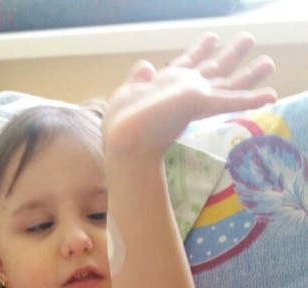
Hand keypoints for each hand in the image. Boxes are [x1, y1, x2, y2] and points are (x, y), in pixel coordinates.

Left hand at [103, 32, 276, 157]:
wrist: (127, 141)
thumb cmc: (124, 122)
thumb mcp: (129, 92)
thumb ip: (140, 79)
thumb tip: (146, 66)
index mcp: (167, 84)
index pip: (188, 63)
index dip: (200, 49)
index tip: (211, 37)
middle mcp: (186, 89)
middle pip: (215, 69)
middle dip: (232, 54)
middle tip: (248, 38)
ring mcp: (196, 98)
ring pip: (229, 83)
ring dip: (250, 73)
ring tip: (269, 62)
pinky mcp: (203, 104)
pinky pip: (232, 101)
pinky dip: (253, 99)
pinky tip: (271, 96)